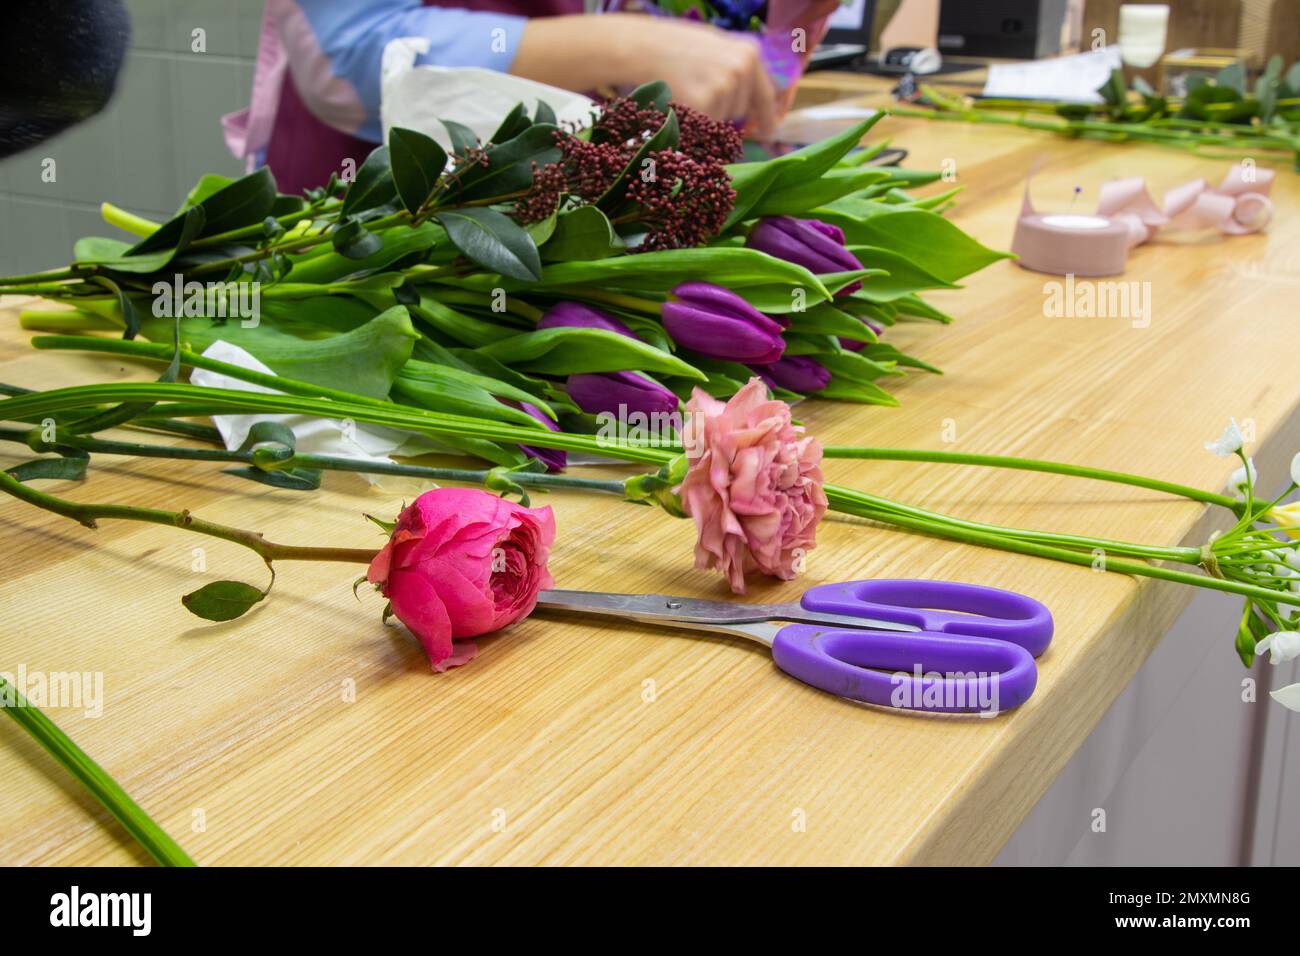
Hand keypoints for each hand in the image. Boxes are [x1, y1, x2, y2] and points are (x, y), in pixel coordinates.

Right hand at [513, 14, 779, 138]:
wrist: (644, 47)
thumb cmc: (675, 46)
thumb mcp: (715, 48)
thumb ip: (737, 68)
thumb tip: (752, 100)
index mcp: (749, 52)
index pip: (767, 93)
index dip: (768, 116)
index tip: (770, 133)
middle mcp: (742, 68)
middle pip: (742, 109)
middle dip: (724, 108)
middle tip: (697, 89)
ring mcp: (725, 87)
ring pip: (723, 119)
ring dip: (706, 113)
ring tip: (686, 88)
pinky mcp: (707, 104)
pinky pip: (706, 125)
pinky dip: (694, 120)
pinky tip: (681, 99)